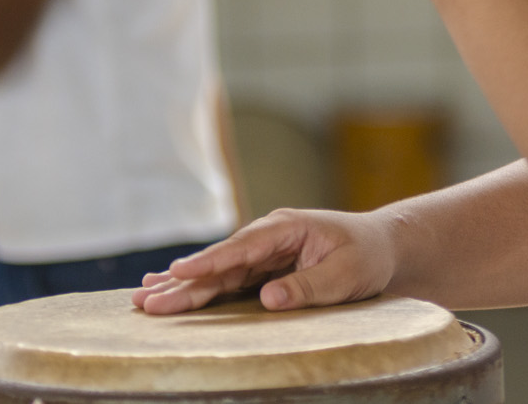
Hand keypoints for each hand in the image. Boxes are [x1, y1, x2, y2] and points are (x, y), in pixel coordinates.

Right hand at [135, 208, 397, 314]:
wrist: (383, 247)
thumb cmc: (367, 256)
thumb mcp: (345, 273)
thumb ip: (307, 286)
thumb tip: (267, 299)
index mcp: (286, 228)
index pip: (241, 248)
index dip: (208, 262)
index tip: (177, 274)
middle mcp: (268, 237)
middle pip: (220, 262)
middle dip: (181, 282)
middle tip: (145, 300)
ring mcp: (263, 252)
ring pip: (217, 272)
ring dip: (182, 286)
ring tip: (143, 298)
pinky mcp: (263, 269)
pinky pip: (227, 280)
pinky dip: (200, 288)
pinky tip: (172, 291)